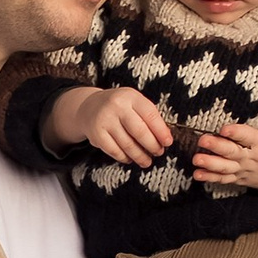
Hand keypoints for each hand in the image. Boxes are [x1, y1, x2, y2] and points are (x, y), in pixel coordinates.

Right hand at [50, 83, 175, 165]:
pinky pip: (115, 151)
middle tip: (158, 152)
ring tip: (147, 161)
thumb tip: (164, 138)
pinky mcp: (96, 134)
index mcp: (131, 96)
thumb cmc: (120, 107)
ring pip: (128, 144)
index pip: (150, 115)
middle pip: (140, 131)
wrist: (89, 107)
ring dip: (140, 156)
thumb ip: (148, 116)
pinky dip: (125, 158)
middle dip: (152, 145)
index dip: (161, 131)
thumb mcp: (134, 103)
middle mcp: (117, 106)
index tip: (168, 142)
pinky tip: (131, 159)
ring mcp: (105, 120)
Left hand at [190, 101, 257, 200]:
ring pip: (226, 168)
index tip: (224, 128)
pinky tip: (197, 175)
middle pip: (233, 152)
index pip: (248, 137)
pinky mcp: (241, 179)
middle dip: (217, 147)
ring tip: (196, 160)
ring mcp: (245, 170)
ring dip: (210, 164)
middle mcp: (252, 158)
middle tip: (202, 141)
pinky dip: (211, 178)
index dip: (236, 132)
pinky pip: (225, 179)